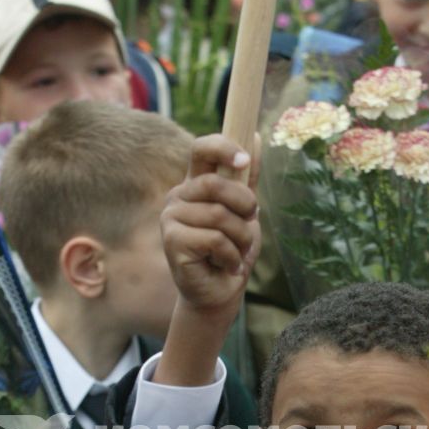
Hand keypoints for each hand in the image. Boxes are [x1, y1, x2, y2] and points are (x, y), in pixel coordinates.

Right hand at [160, 134, 260, 321]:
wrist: (220, 292)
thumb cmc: (232, 250)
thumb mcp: (245, 211)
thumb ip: (248, 178)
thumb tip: (257, 136)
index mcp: (196, 184)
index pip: (202, 149)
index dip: (224, 147)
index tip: (244, 160)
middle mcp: (179, 196)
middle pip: (216, 184)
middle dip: (244, 206)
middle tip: (248, 225)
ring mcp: (171, 218)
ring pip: (219, 215)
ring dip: (240, 238)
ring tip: (235, 252)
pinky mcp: (172, 241)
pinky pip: (215, 239)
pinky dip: (230, 256)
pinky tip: (225, 265)